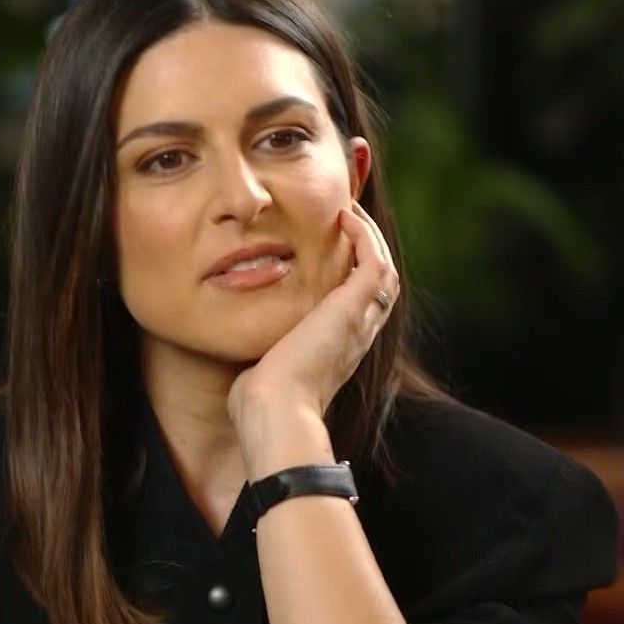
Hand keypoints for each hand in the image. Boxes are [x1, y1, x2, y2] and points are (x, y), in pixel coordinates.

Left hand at [228, 200, 399, 470]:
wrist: (274, 413)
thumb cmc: (259, 405)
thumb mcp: (262, 373)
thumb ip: (260, 359)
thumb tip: (240, 360)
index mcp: (338, 350)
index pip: (358, 305)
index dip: (350, 274)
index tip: (329, 248)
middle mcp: (356, 335)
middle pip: (379, 283)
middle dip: (365, 248)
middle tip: (345, 218)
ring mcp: (359, 322)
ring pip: (383, 269)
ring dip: (368, 236)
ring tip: (346, 210)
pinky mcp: (353, 309)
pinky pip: (374, 262)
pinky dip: (364, 237)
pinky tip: (343, 217)